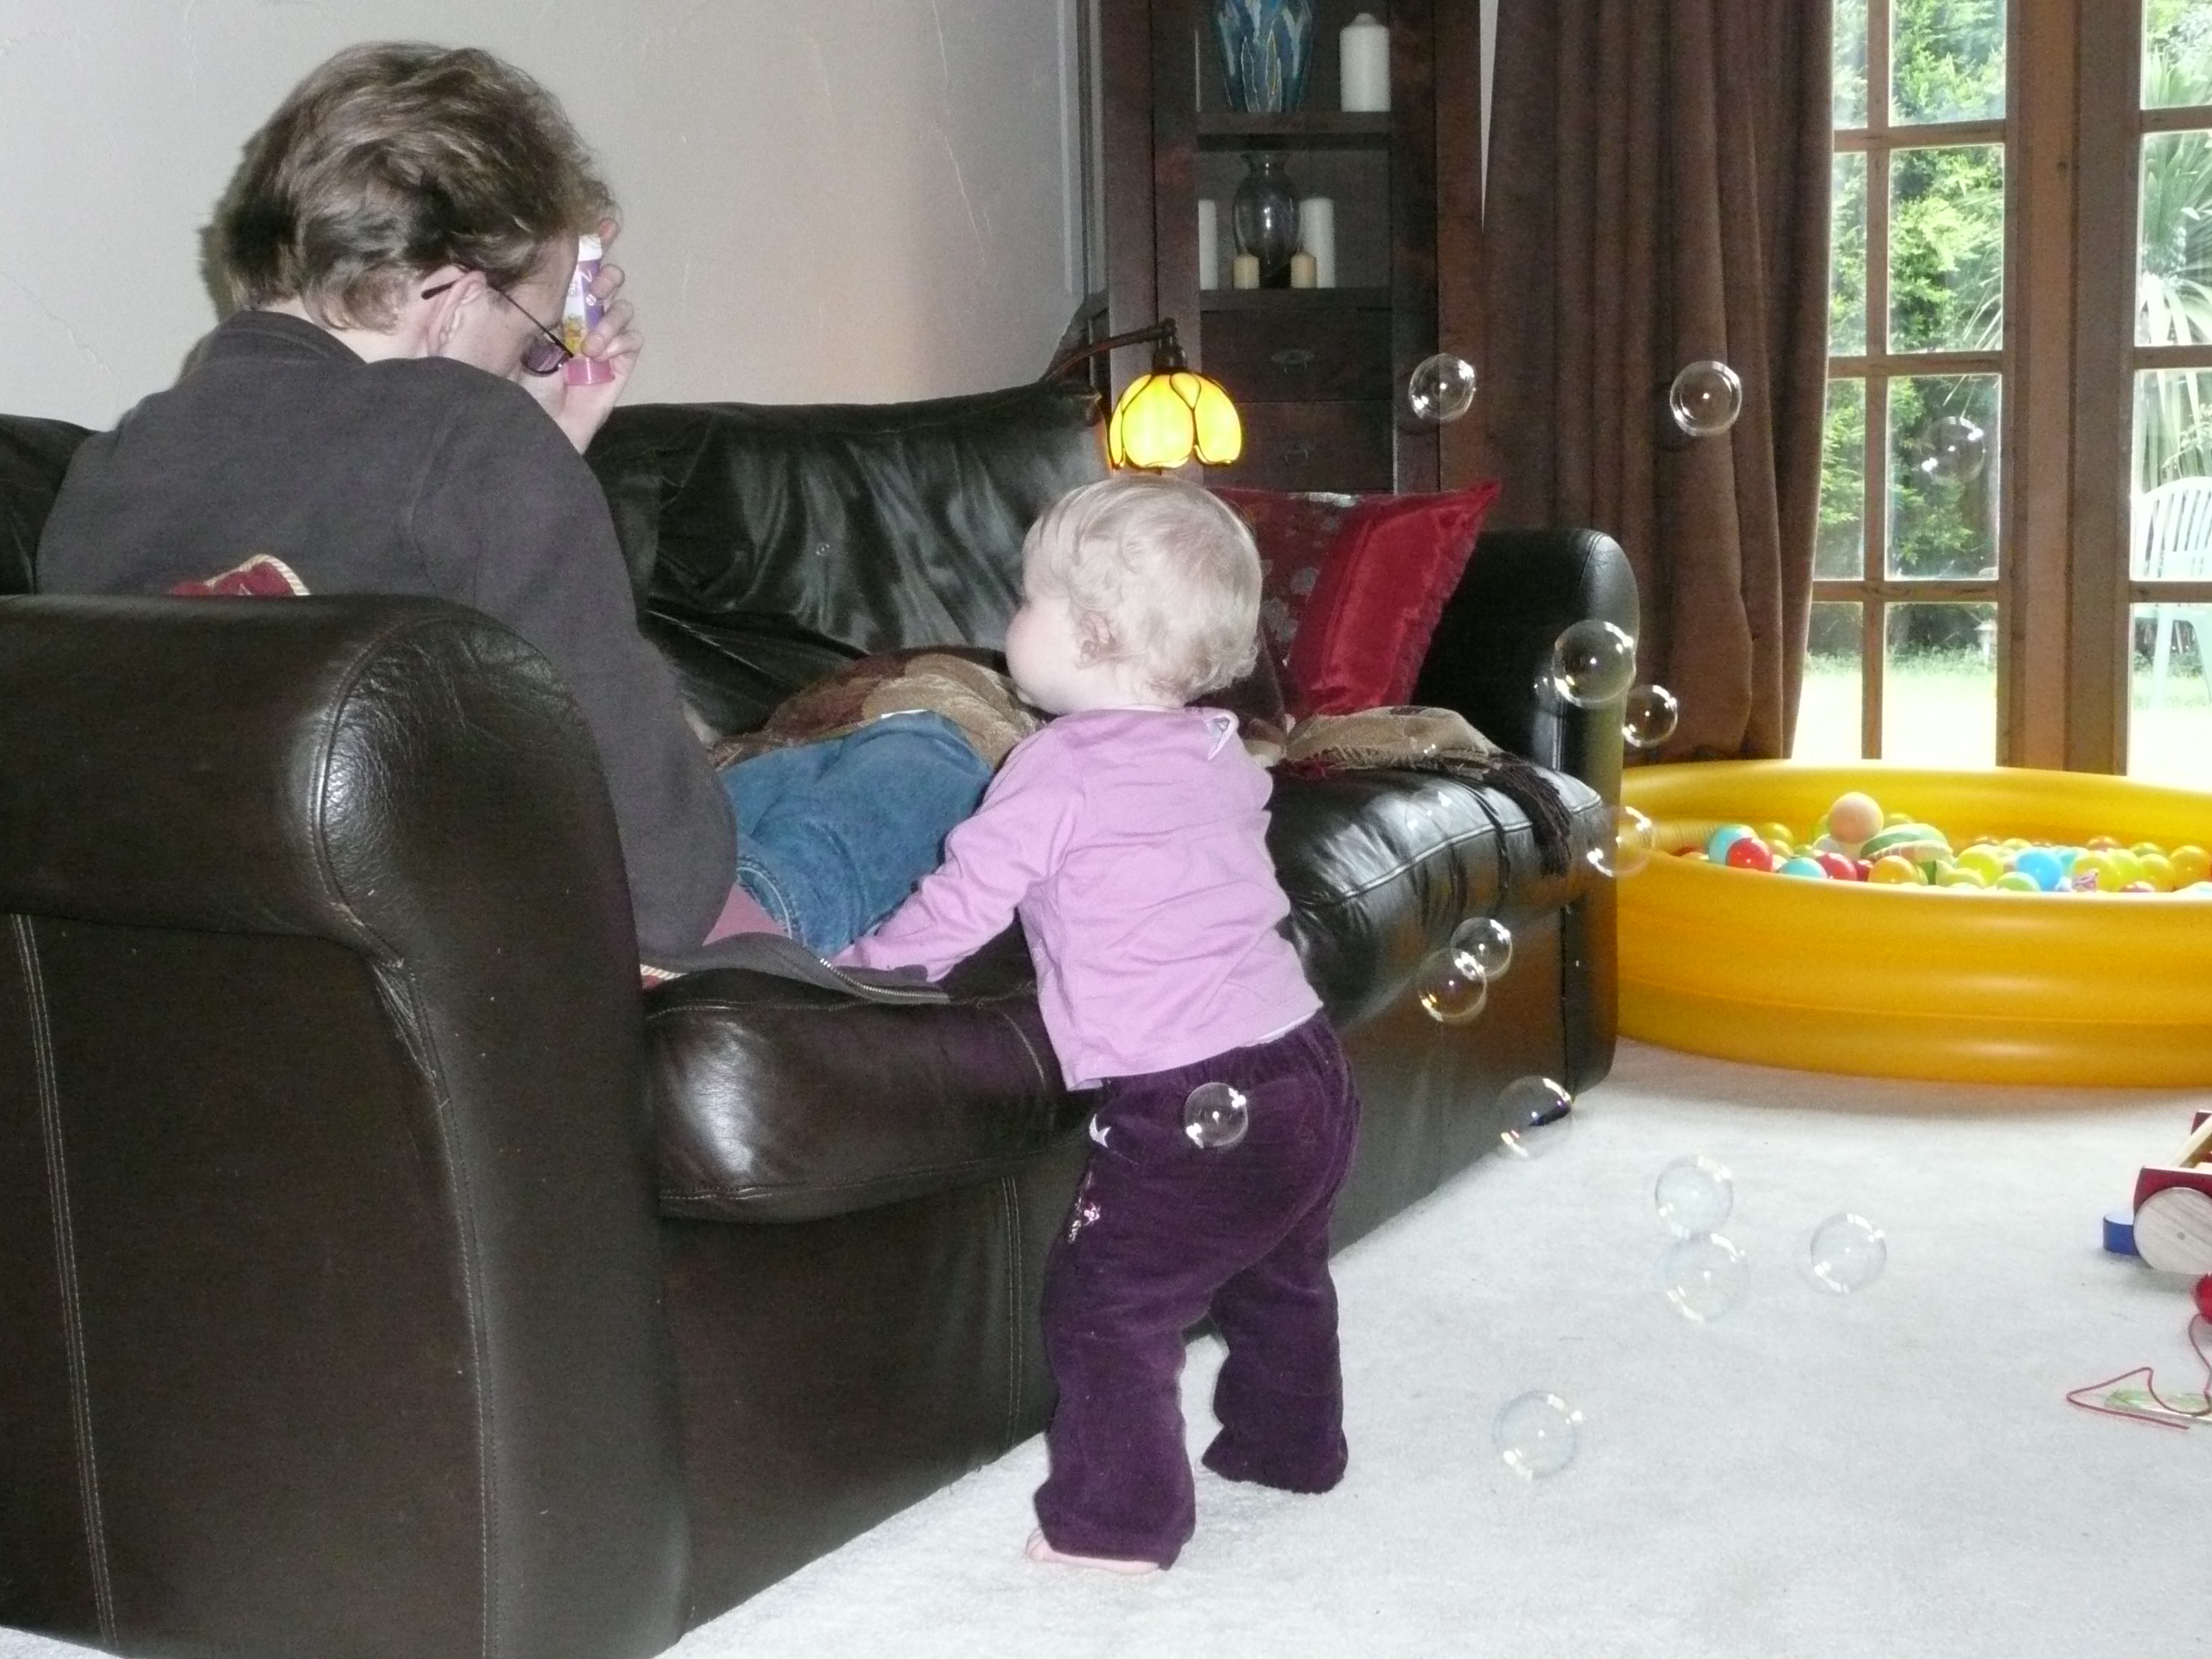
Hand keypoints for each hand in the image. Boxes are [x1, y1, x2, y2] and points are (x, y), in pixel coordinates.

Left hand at [518, 219, 641, 453]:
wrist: (515, 435)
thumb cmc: (491, 384)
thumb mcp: (496, 323)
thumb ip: (523, 286)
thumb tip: (550, 240)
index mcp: (538, 307)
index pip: (568, 267)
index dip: (590, 243)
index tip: (605, 224)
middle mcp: (568, 322)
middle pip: (601, 281)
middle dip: (603, 276)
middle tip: (593, 287)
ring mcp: (592, 348)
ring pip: (619, 308)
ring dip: (610, 314)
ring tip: (589, 340)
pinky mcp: (611, 373)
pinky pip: (632, 342)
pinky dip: (622, 340)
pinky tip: (599, 356)